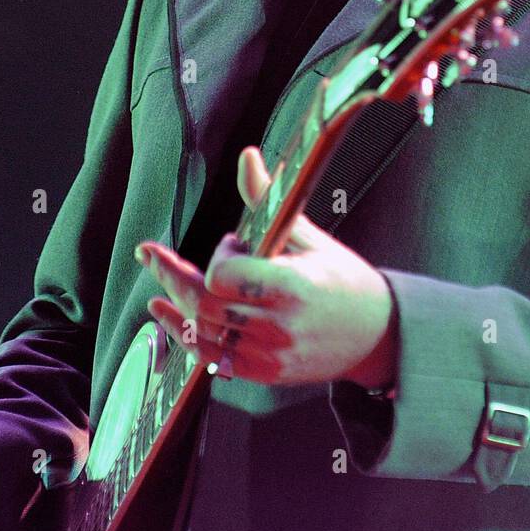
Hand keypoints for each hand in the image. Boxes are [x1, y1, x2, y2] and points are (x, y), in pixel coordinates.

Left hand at [135, 145, 397, 387]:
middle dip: (174, 278)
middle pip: (204, 306)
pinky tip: (169, 317)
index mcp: (292, 287)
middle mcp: (278, 326)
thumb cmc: (344, 278)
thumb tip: (247, 157)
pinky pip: (214, 360)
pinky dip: (187, 337)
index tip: (232, 244)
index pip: (224, 278)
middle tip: (152, 256)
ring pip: (203, 335)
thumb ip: (268, 202)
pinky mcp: (266, 373)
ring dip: (174, 308)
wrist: (377, 334)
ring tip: (156, 286)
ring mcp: (271, 355)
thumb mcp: (309, 236)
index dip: (218, 258)